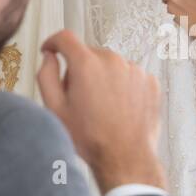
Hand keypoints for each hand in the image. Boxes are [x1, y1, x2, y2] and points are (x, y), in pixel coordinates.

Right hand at [37, 30, 166, 192]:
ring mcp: (134, 70)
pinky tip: (117, 108)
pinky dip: (122, 86)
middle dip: (80, 70)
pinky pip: (129, 75)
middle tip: (78, 98)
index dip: (53, 42)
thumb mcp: (55, 109)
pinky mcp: (149, 81)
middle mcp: (112, 61)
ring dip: (102, 78)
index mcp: (86, 65)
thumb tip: (49, 58)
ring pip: (110, 65)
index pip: (65, 38)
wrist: (125, 157)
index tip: (51, 49)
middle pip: (89, 54)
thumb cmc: (91, 138)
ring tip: (101, 108)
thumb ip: (46, 76)